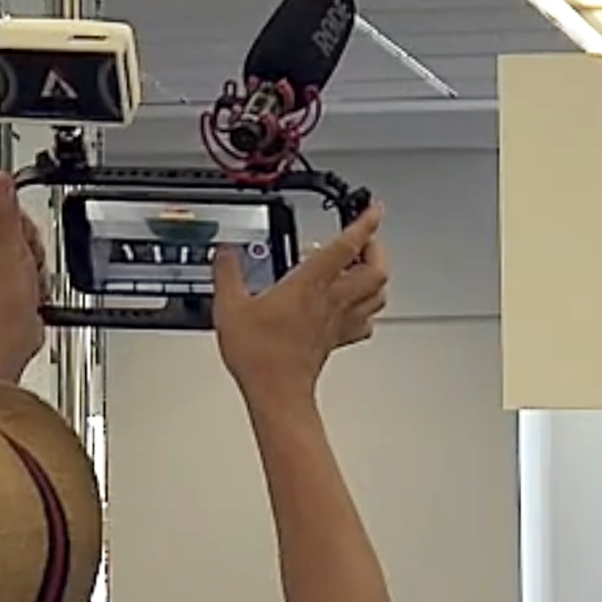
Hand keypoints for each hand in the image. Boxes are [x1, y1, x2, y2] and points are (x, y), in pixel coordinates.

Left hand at [0, 173, 49, 383]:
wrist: (5, 344)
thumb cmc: (0, 304)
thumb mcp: (8, 246)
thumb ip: (5, 208)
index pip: (14, 219)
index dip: (27, 234)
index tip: (23, 249)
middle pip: (24, 239)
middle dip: (33, 257)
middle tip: (26, 273)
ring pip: (31, 261)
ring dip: (37, 276)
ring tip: (27, 291)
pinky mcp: (9, 294)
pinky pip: (34, 282)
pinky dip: (37, 291)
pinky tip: (31, 301)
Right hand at [214, 206, 389, 404]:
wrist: (276, 392)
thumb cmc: (260, 356)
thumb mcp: (230, 306)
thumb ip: (227, 272)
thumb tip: (224, 253)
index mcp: (310, 284)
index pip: (347, 245)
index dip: (364, 222)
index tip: (373, 208)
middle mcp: (332, 300)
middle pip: (376, 269)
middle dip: (376, 248)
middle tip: (365, 238)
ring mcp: (338, 322)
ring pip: (377, 295)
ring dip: (376, 276)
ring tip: (363, 265)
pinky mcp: (337, 340)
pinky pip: (365, 323)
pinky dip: (367, 310)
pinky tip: (355, 306)